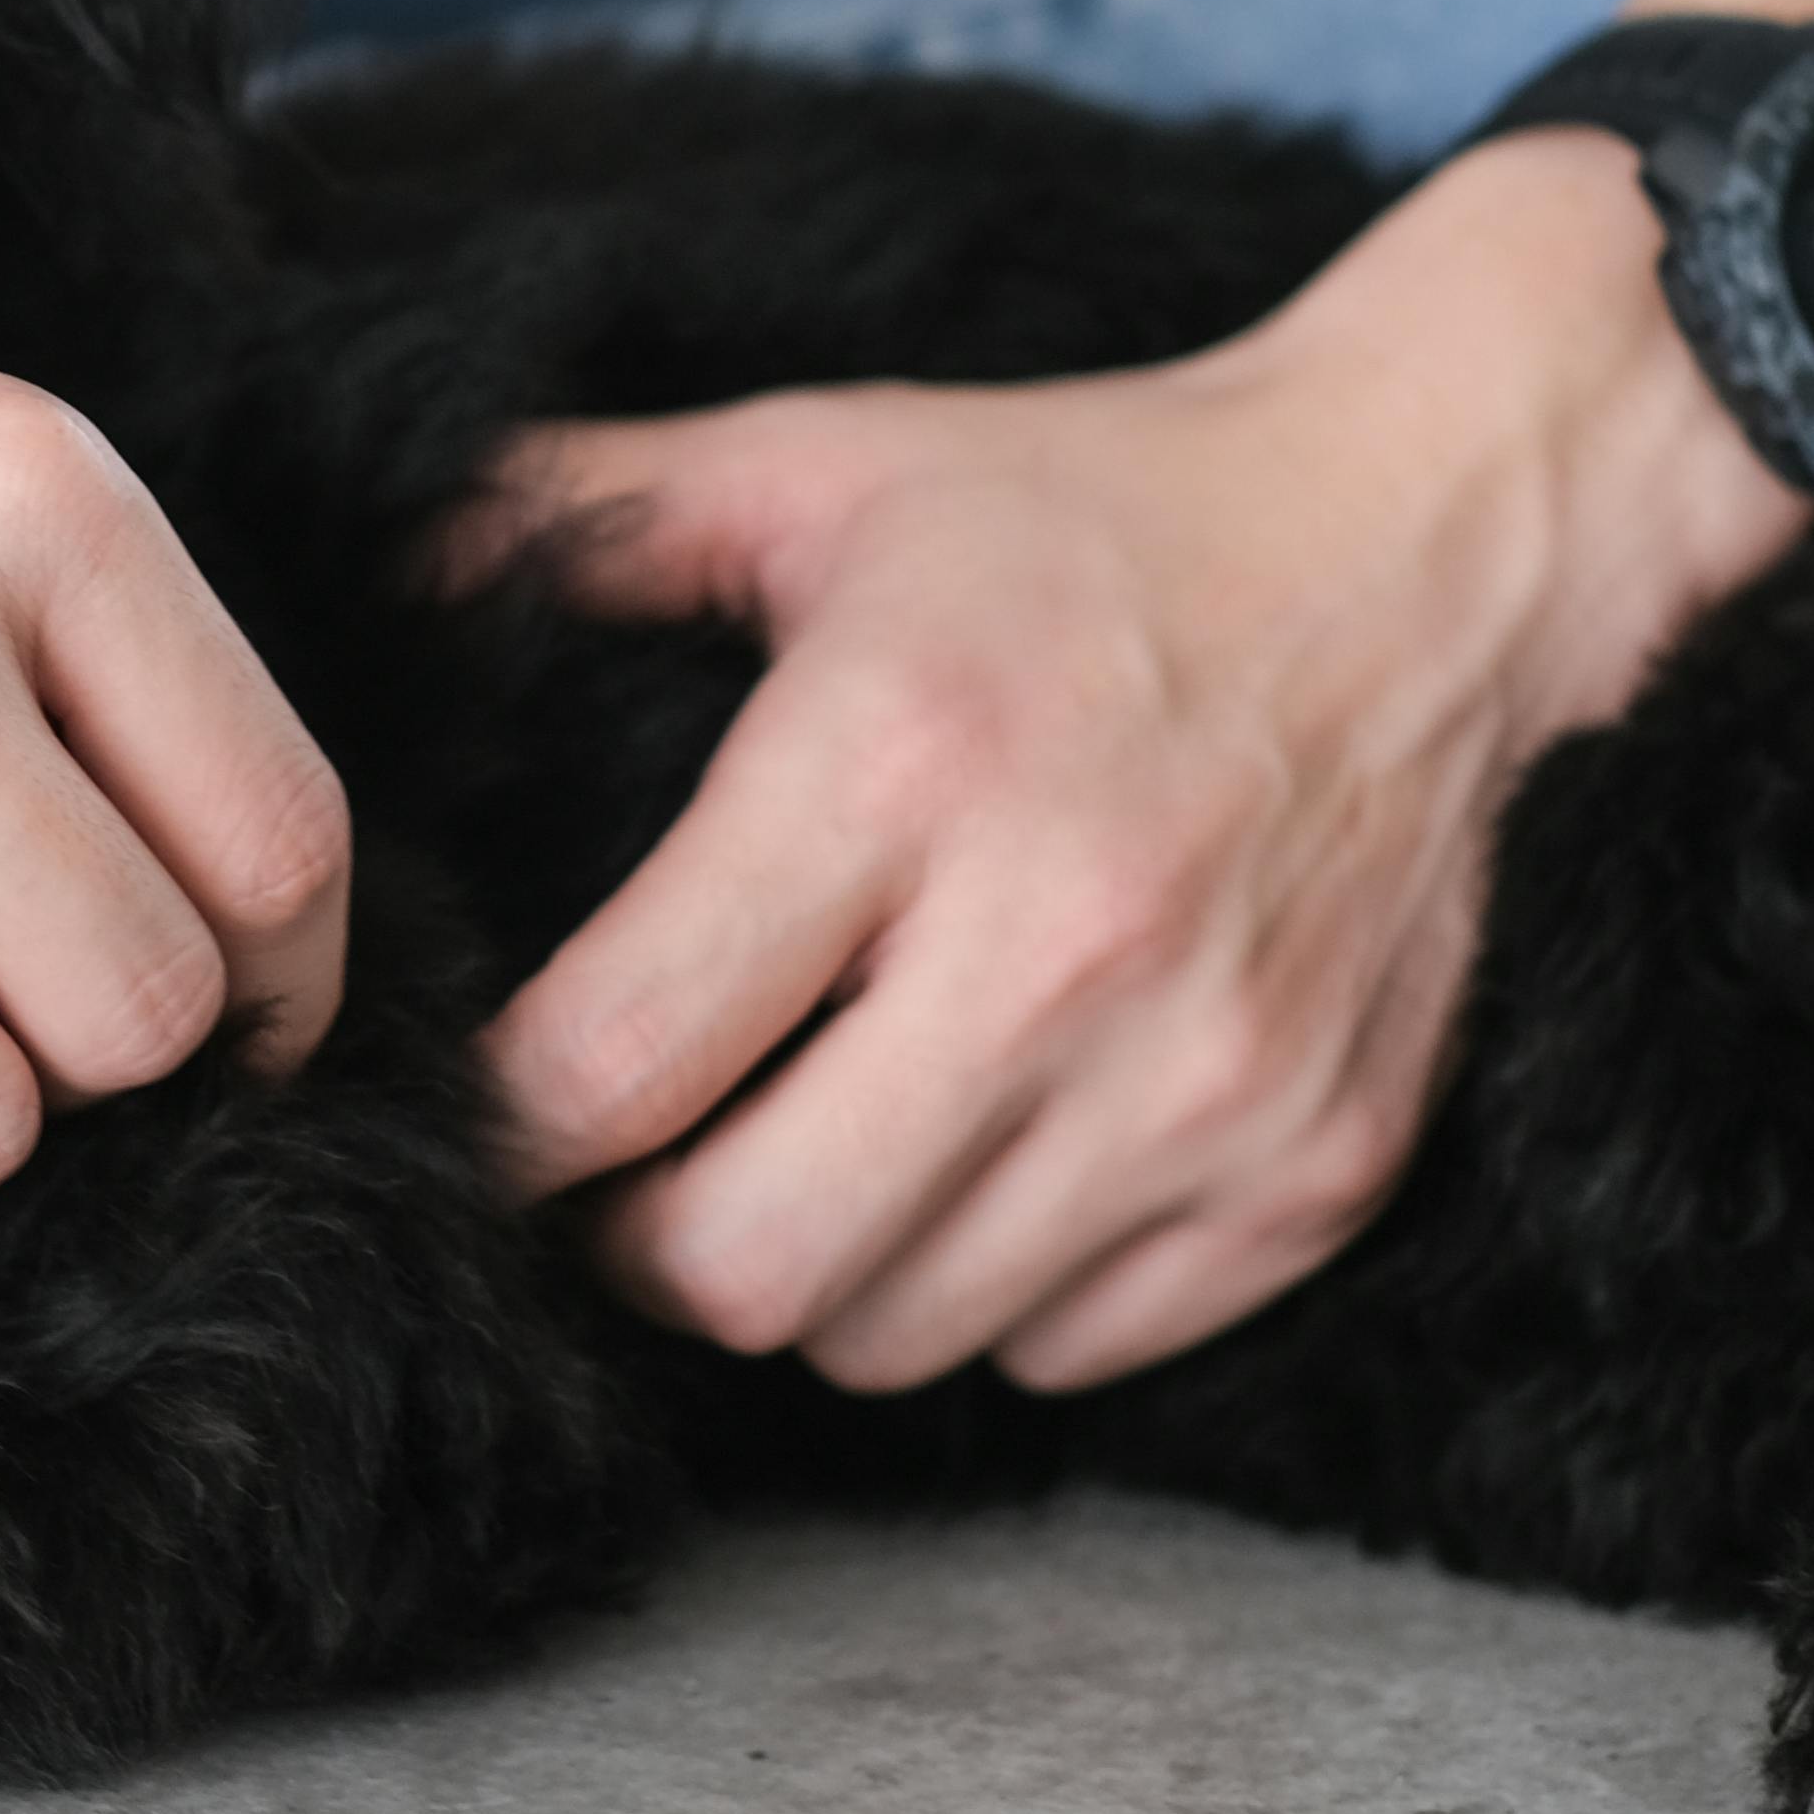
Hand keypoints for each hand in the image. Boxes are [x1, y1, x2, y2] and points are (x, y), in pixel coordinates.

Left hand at [476, 131, 1805, 1389]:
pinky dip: (991, 1294)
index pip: (613, 1068)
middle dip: (638, 1239)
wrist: (1442, 538)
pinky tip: (987, 1152)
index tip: (491, 1104)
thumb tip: (371, 578)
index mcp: (896, 757)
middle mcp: (1062, 941)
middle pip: (736, 1267)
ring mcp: (1209, 1081)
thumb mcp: (822, 462)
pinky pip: (1063, 1351)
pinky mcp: (1318, 1169)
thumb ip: (576, 518)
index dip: (503, 1128)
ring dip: (814, 1273)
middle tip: (638, 1160)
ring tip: (814, 1142)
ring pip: (889, 1336)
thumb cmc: (1096, 507)